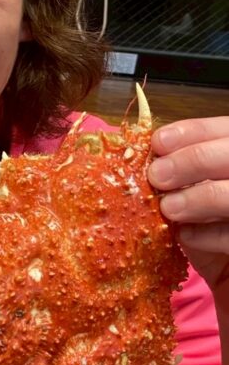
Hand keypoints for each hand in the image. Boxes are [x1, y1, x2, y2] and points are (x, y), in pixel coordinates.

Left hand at [149, 117, 228, 302]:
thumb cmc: (207, 227)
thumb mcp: (191, 194)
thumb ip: (178, 173)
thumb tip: (145, 155)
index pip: (227, 129)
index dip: (195, 131)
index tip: (158, 142)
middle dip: (194, 160)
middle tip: (157, 176)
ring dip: (199, 197)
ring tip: (167, 209)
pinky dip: (207, 234)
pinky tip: (183, 235)